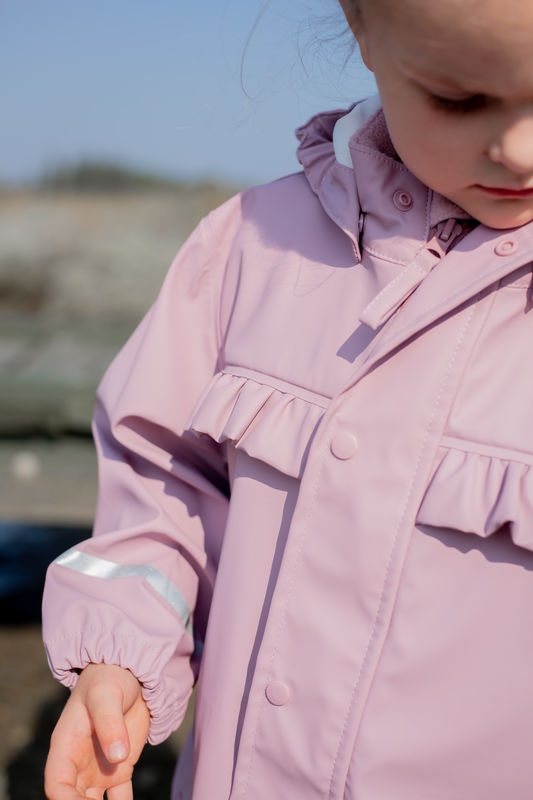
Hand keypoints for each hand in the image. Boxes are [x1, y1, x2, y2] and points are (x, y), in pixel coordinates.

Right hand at [44, 663, 150, 799]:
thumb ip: (109, 723)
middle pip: (72, 799)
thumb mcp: (106, 695)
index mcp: (66, 746)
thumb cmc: (110, 678)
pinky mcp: (120, 768)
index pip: (57, 785)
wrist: (130, 672)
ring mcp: (99, 768)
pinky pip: (118, 798)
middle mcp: (78, 763)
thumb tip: (118, 756)